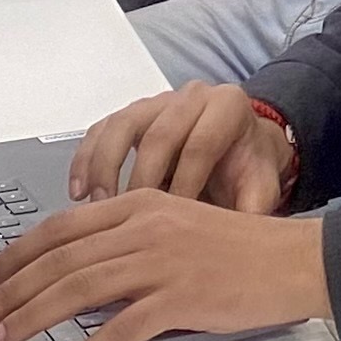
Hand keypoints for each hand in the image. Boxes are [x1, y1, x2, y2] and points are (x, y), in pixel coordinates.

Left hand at [0, 189, 329, 340]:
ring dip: (29, 321)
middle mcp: (145, 227)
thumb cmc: (241, 249)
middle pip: (59, 261)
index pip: (60, 228)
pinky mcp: (180, 299)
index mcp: (141, 204)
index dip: (16, 255)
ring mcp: (162, 262)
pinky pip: (118, 331)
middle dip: (7, 295)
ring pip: (77, 290)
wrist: (296, 259)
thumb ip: (131, 240)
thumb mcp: (179, 225)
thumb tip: (78, 275)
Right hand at [74, 80, 298, 212]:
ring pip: (122, 125)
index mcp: (228, 107)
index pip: (200, 145)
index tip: (171, 226)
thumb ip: (254, 211)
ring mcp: (157, 102)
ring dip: (104, 168)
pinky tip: (78, 192)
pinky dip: (86, 159)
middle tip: (128, 219)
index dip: (184, 185)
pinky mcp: (131, 115)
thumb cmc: (246, 170)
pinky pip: (101, 130)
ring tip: (95, 207)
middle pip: (158, 134)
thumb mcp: (261, 189)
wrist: (240, 151)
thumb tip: (238, 243)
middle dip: (140, 181)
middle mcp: (191, 97)